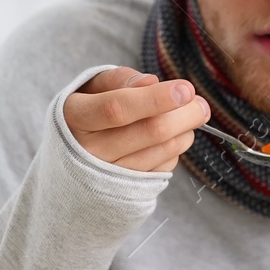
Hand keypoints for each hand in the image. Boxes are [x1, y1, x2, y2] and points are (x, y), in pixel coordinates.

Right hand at [63, 66, 208, 171]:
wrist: (68, 163)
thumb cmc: (86, 114)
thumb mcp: (91, 89)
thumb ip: (119, 80)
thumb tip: (151, 81)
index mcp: (75, 117)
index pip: (117, 108)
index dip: (154, 99)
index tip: (185, 89)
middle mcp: (88, 151)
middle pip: (150, 131)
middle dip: (185, 114)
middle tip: (200, 104)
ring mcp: (108, 176)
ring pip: (163, 150)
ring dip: (185, 131)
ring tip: (190, 115)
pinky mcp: (127, 190)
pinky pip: (163, 167)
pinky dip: (176, 148)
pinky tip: (173, 136)